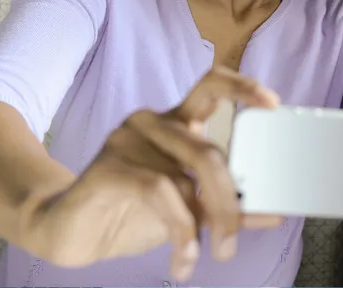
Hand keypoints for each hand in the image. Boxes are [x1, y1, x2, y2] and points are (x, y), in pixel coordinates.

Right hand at [19, 66, 281, 281]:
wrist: (69, 231)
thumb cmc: (133, 211)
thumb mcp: (189, 207)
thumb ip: (226, 203)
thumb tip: (273, 211)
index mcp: (176, 121)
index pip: (211, 86)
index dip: (243, 88)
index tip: (273, 104)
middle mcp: (152, 122)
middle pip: (208, 152)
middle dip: (228, 202)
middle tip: (231, 242)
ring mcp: (127, 140)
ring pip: (185, 178)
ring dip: (204, 225)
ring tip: (210, 255)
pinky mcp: (108, 166)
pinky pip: (159, 193)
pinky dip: (180, 230)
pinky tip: (182, 257)